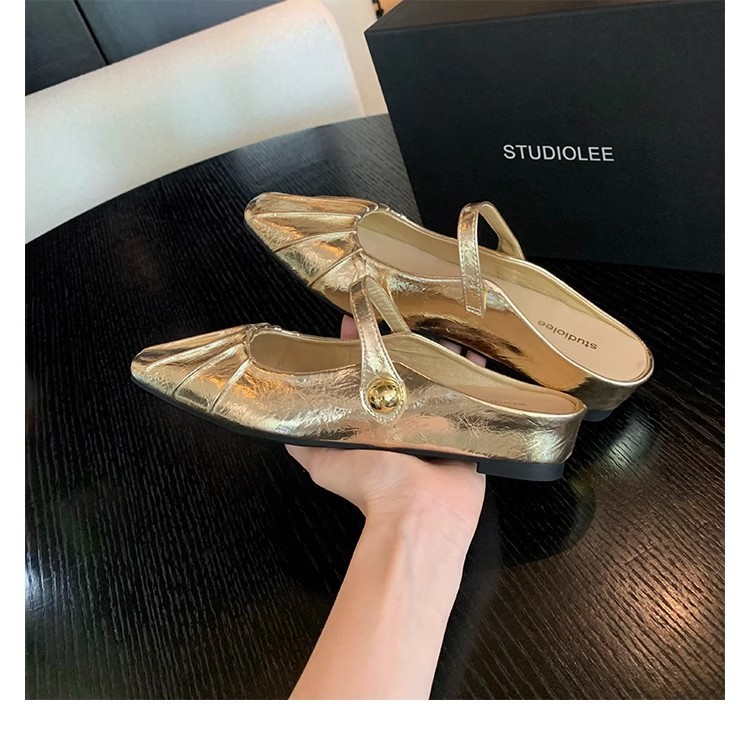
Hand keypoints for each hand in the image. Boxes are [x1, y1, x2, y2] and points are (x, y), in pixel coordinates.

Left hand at [286, 317, 487, 545]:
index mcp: (374, 422)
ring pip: (441, 378)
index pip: (365, 374)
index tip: (358, 320)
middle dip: (409, 344)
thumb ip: (304, 440)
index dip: (362, 347)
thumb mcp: (322, 460)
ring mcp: (437, 423)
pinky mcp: (466, 429)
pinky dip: (478, 374)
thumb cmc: (372, 484)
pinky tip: (477, 351)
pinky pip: (474, 395)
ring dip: (443, 353)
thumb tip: (279, 423)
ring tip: (444, 324)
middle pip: (406, 372)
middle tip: (409, 314)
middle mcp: (405, 420)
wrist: (418, 508)